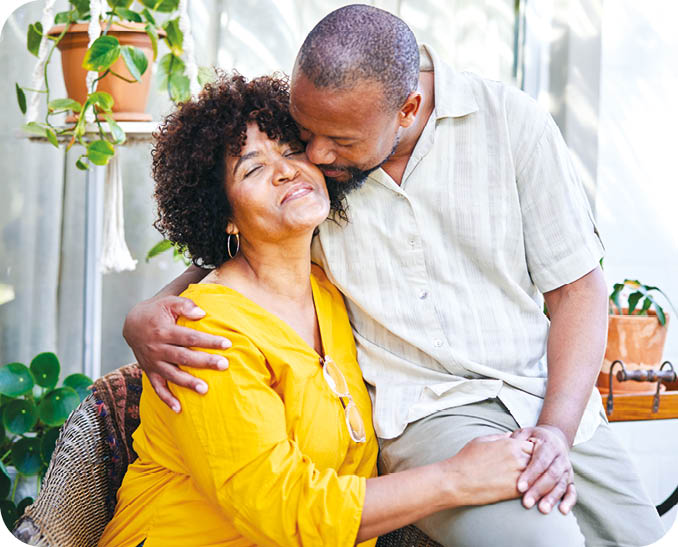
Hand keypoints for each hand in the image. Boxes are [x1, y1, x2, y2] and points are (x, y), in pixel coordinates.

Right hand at [123, 295, 231, 411]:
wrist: (132, 323)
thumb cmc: (157, 311)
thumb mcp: (168, 302)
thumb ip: (185, 305)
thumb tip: (202, 314)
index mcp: (164, 331)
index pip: (190, 337)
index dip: (208, 341)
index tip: (227, 344)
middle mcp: (157, 348)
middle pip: (183, 357)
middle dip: (204, 362)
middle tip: (224, 365)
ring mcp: (153, 362)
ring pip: (172, 375)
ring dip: (188, 383)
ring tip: (205, 390)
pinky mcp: (150, 372)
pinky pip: (157, 388)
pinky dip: (166, 399)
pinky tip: (179, 409)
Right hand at [443, 433, 533, 506]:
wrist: (458, 480)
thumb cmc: (466, 459)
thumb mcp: (481, 440)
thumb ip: (499, 437)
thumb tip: (510, 435)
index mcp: (510, 444)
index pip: (534, 445)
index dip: (534, 451)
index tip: (532, 455)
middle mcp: (517, 458)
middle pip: (540, 460)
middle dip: (539, 464)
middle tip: (538, 470)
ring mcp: (518, 475)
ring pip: (538, 476)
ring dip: (538, 478)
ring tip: (537, 481)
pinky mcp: (515, 491)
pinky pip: (532, 489)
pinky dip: (533, 490)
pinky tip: (530, 491)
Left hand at [511, 425, 575, 514]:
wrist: (554, 439)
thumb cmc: (534, 438)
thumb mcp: (526, 433)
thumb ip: (518, 439)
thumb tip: (508, 443)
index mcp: (549, 445)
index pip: (540, 461)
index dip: (531, 474)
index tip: (520, 487)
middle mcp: (560, 457)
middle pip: (551, 475)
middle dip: (539, 490)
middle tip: (527, 503)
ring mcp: (566, 468)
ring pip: (561, 484)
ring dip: (552, 498)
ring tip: (542, 510)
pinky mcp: (570, 478)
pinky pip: (572, 490)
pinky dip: (569, 501)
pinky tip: (562, 510)